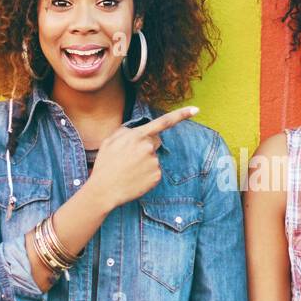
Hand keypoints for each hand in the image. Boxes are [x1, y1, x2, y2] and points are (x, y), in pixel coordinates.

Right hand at [84, 106, 198, 212]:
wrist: (104, 190)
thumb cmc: (105, 165)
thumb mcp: (109, 141)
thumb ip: (126, 131)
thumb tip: (139, 131)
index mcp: (137, 135)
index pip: (164, 122)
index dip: (181, 115)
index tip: (196, 110)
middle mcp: (148, 147)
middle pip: (155, 142)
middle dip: (146, 147)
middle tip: (128, 159)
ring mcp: (154, 162)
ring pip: (154, 158)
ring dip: (144, 162)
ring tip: (129, 170)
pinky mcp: (157, 176)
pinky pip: (155, 171)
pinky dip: (147, 174)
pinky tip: (135, 178)